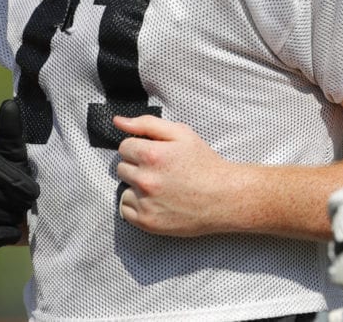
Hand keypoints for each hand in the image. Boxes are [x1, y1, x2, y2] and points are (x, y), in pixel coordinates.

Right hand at [0, 99, 39, 247]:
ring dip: (8, 217)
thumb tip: (10, 103)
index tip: (34, 193)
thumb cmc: (14, 174)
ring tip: (15, 214)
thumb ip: (12, 131)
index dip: (17, 183)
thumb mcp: (16, 153)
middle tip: (23, 205)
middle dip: (14, 202)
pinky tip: (9, 230)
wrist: (10, 207)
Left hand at [114, 115, 235, 235]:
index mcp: (152, 155)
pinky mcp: (147, 222)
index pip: (124, 147)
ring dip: (136, 187)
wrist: (224, 197)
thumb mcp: (181, 134)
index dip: (139, 148)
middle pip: (121, 168)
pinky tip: (156, 201)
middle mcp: (146, 180)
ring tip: (160, 187)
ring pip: (124, 189)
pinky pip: (126, 210)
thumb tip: (118, 121)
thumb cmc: (204, 163)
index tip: (154, 154)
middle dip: (137, 167)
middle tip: (160, 171)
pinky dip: (137, 205)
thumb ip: (147, 124)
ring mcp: (146, 203)